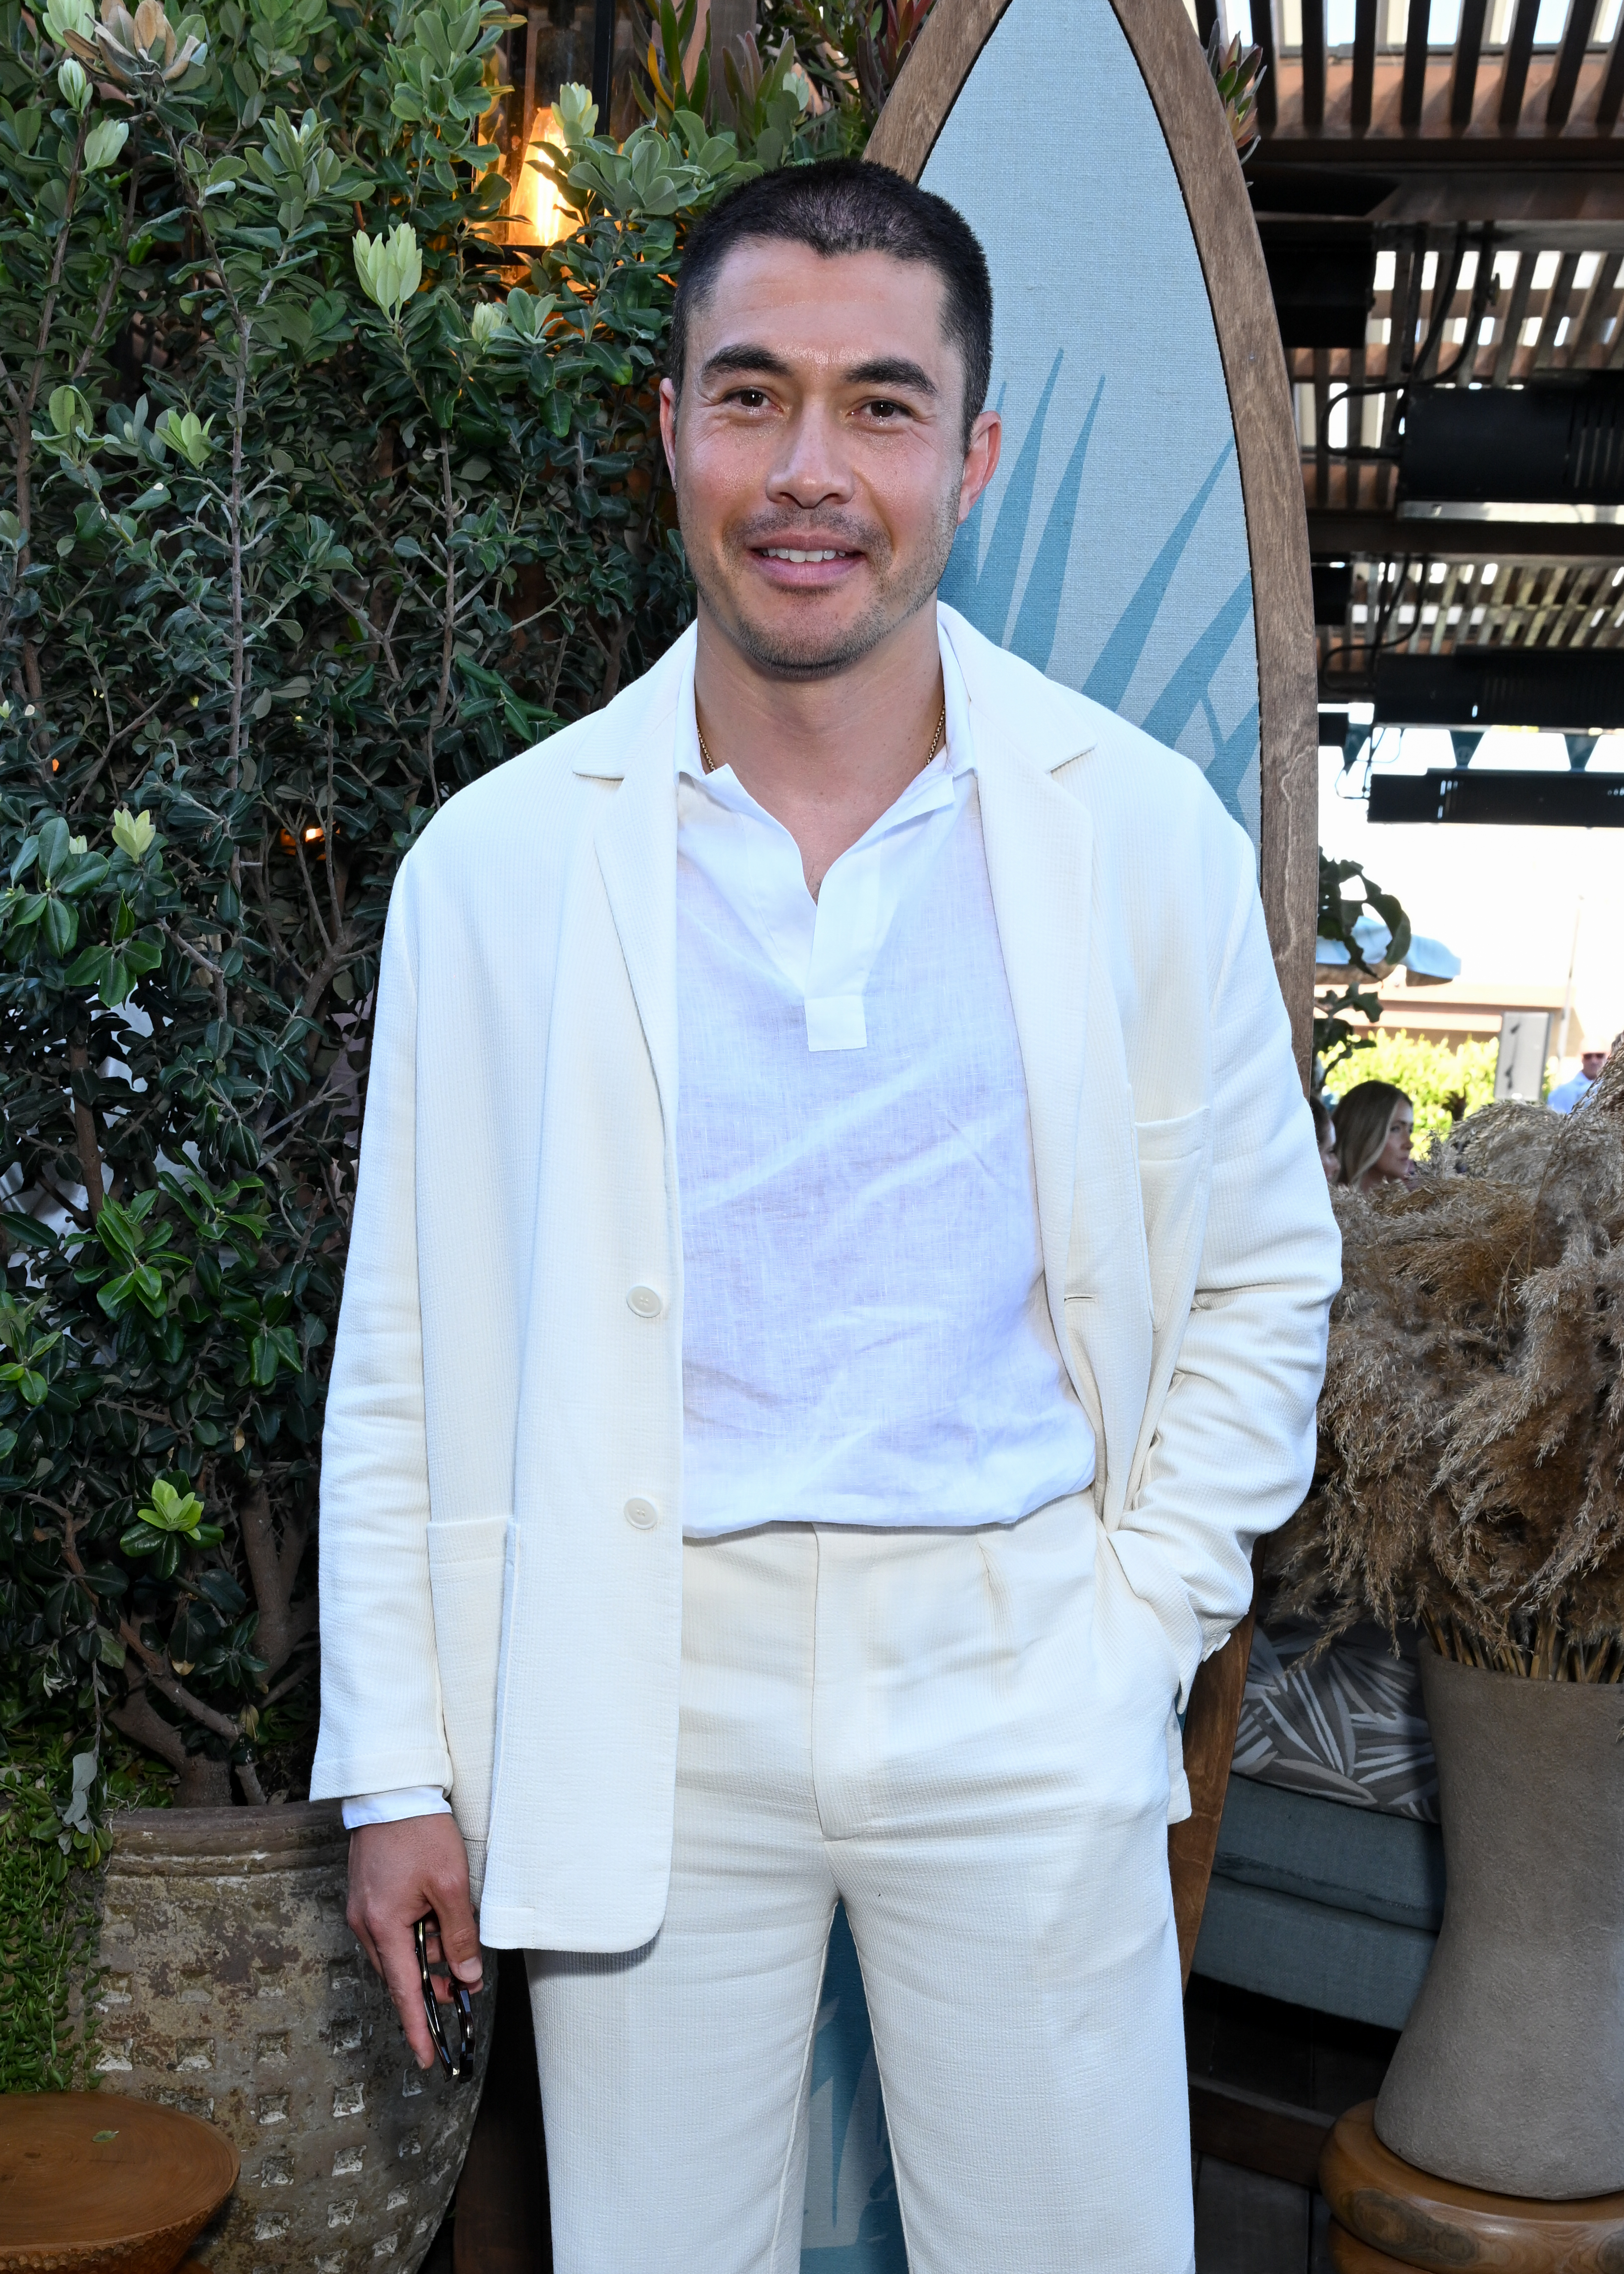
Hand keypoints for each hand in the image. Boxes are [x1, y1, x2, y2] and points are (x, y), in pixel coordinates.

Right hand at [346, 1814, 482, 2069]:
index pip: (404, 1992)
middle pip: (401, 1973)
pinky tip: (435, 1924)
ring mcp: (362, 1909)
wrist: (390, 1790)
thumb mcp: (450, 1885)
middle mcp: (365, 1924)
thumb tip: (467, 1976)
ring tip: (454, 1950)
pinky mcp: (366, 1895)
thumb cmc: (419, 1832)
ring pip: (397, 1951)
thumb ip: (459, 1934)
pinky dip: (414, 1936)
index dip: (417, 2027)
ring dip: (425, 1957)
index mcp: (382, 1926)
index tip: (429, 2058)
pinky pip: (391, 1931)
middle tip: (461, 1990)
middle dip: (430, 1987)